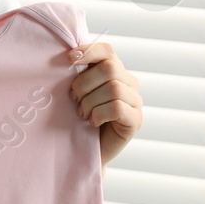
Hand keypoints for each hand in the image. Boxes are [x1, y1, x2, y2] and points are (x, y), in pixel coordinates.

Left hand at [65, 42, 141, 168]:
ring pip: (113, 88)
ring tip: (83, 114)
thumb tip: (68, 56)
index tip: (69, 60)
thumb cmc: (80, 120)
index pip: (107, 51)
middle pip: (109, 68)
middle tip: (74, 99)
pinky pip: (117, 108)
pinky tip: (93, 122)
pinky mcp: (136, 120)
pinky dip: (99, 114)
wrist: (86, 152)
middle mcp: (130, 84)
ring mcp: (136, 102)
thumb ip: (79, 74)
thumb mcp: (78, 93)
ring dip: (90, 102)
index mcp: (116, 72)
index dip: (88, 51)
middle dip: (84, 83)